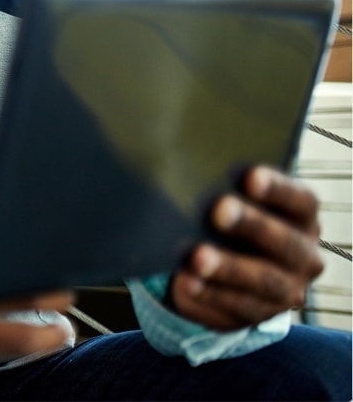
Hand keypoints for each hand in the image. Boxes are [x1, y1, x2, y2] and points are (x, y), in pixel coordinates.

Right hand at [0, 193, 73, 372]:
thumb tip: (39, 198)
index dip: (33, 211)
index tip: (57, 217)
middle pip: (16, 251)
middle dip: (49, 258)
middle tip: (65, 259)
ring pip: (28, 295)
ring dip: (55, 296)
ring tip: (59, 296)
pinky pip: (23, 338)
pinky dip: (50, 335)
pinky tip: (58, 330)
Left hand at [165, 166, 323, 329]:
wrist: (231, 268)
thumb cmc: (231, 220)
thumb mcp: (236, 205)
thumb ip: (225, 191)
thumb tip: (193, 179)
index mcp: (302, 218)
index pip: (301, 201)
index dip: (278, 189)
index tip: (250, 177)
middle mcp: (305, 256)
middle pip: (285, 241)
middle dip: (252, 225)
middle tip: (220, 211)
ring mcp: (288, 289)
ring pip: (264, 280)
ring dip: (229, 268)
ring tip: (197, 258)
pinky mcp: (261, 314)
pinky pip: (239, 307)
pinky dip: (211, 294)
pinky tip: (188, 282)